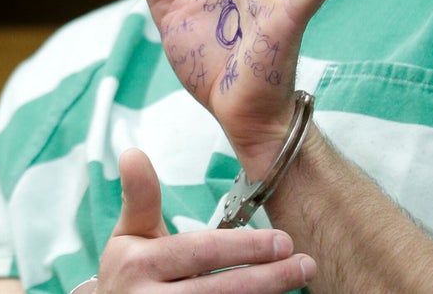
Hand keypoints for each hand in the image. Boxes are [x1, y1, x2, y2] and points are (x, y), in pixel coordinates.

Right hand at [97, 148, 315, 291]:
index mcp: (137, 264)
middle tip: (304, 261)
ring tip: (299, 278)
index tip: (283, 240)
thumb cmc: (130, 270)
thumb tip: (132, 153)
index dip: (244, 248)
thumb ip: (140, 196)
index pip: (201, 252)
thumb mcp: (129, 233)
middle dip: (268, 276)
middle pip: (220, 290)